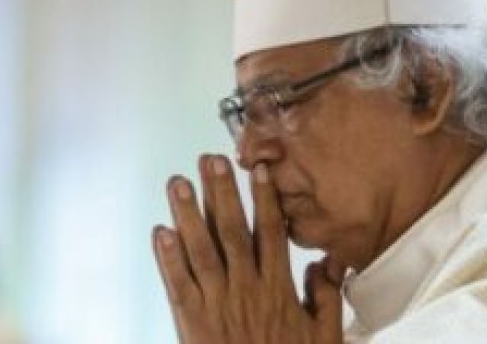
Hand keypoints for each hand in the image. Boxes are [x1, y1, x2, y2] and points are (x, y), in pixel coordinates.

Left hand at [152, 154, 343, 343]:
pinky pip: (178, 284)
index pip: (271, 233)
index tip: (258, 170)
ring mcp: (218, 304)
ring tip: (178, 183)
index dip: (265, 199)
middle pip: (232, 231)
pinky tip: (160, 232)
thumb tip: (325, 261)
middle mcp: (247, 289)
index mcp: (278, 289)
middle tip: (209, 159)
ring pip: (201, 250)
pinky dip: (168, 258)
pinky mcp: (192, 322)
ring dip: (188, 215)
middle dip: (221, 193)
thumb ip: (326, 297)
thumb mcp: (324, 337)